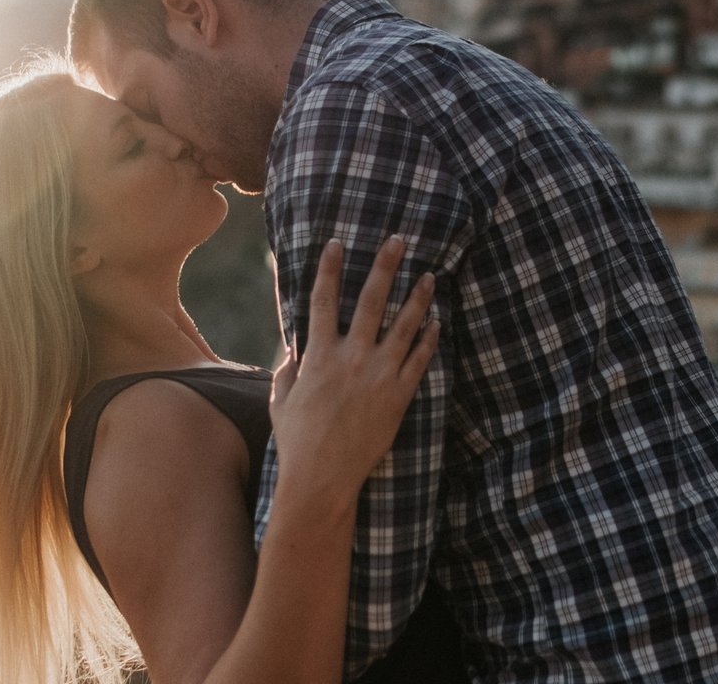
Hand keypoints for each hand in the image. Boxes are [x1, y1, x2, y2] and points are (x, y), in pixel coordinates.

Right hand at [269, 237, 440, 504]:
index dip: (330, 269)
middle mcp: (352, 358)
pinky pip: (419, 361)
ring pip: (404, 326)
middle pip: (372, 301)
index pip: (324, 301)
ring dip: (418, 297)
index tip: (337, 243)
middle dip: (385, 266)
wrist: (322, 477)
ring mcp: (379, 376)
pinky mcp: (399, 396)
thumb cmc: (297, 441)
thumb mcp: (280, 402)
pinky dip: (429, 339)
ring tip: (429, 275)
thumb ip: (286, 372)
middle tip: (398, 240)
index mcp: (320, 356)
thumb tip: (292, 352)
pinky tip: (437, 321)